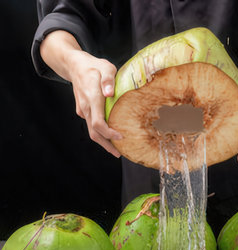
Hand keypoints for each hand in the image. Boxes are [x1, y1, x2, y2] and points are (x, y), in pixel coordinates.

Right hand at [40, 30, 121, 156]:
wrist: (74, 65)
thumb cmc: (93, 66)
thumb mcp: (105, 67)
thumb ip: (108, 79)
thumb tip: (110, 93)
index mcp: (92, 98)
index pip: (98, 123)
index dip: (108, 133)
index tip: (120, 137)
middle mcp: (86, 107)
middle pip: (94, 132)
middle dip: (106, 145)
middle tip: (119, 153)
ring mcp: (82, 110)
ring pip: (91, 130)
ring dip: (103, 141)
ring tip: (115, 149)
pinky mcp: (82, 110)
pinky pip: (91, 124)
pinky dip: (100, 132)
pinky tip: (109, 134)